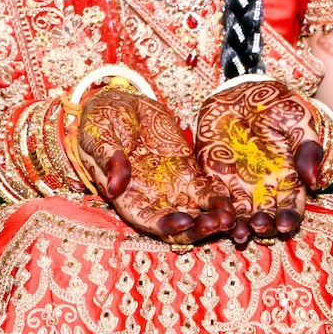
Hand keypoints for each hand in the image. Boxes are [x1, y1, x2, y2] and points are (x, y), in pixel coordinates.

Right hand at [77, 89, 234, 244]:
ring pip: (194, 211)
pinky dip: (218, 200)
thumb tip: (115, 187)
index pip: (146, 219)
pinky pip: (205, 191)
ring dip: (212, 219)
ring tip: (229, 218)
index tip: (184, 223)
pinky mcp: (187, 171)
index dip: (165, 226)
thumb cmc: (101, 122)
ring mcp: (171, 186)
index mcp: (126, 194)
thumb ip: (109, 159)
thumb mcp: (99, 136)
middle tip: (215, 225)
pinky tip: (233, 204)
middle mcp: (151, 197)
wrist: (122, 104)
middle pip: (176, 223)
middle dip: (196, 229)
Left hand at [196, 80, 322, 242]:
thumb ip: (306, 148)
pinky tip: (216, 217)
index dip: (289, 216)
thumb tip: (312, 180)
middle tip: (260, 228)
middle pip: (264, 213)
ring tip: (239, 233)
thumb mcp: (297, 120)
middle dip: (263, 224)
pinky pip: (213, 195)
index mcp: (287, 176)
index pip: (290, 203)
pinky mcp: (213, 175)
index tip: (286, 225)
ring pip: (239, 211)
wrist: (242, 91)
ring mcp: (237, 182)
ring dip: (239, 224)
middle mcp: (262, 185)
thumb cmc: (276, 104)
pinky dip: (215, 208)